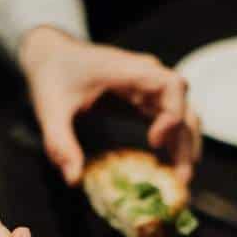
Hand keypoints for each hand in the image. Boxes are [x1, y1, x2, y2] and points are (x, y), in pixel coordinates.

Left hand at [20, 27, 201, 184]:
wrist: (52, 56)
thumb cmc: (53, 75)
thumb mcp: (50, 110)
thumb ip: (60, 143)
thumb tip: (74, 180)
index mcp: (130, 71)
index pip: (172, 86)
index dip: (172, 115)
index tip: (155, 142)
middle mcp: (147, 77)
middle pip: (184, 107)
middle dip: (186, 144)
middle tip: (180, 180)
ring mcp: (149, 88)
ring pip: (183, 116)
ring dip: (186, 147)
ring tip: (180, 180)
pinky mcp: (145, 99)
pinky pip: (170, 120)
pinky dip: (175, 143)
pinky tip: (170, 168)